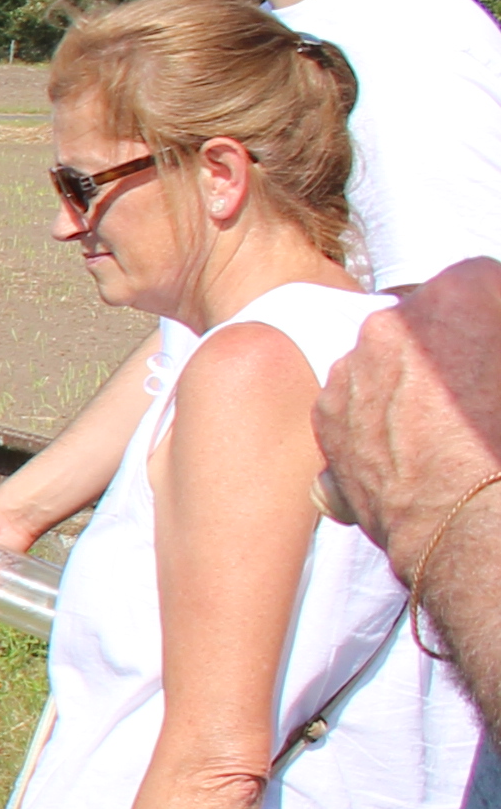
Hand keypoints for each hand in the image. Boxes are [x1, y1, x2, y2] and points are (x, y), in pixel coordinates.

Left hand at [322, 258, 500, 575]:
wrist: (475, 527)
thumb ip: (495, 337)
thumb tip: (488, 347)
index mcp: (454, 296)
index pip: (481, 281)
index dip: (494, 310)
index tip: (495, 341)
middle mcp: (389, 322)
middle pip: (426, 318)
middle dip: (450, 342)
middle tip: (476, 387)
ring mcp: (349, 369)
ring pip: (385, 357)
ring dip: (410, 379)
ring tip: (445, 429)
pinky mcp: (325, 416)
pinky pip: (356, 398)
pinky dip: (378, 414)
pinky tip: (413, 452)